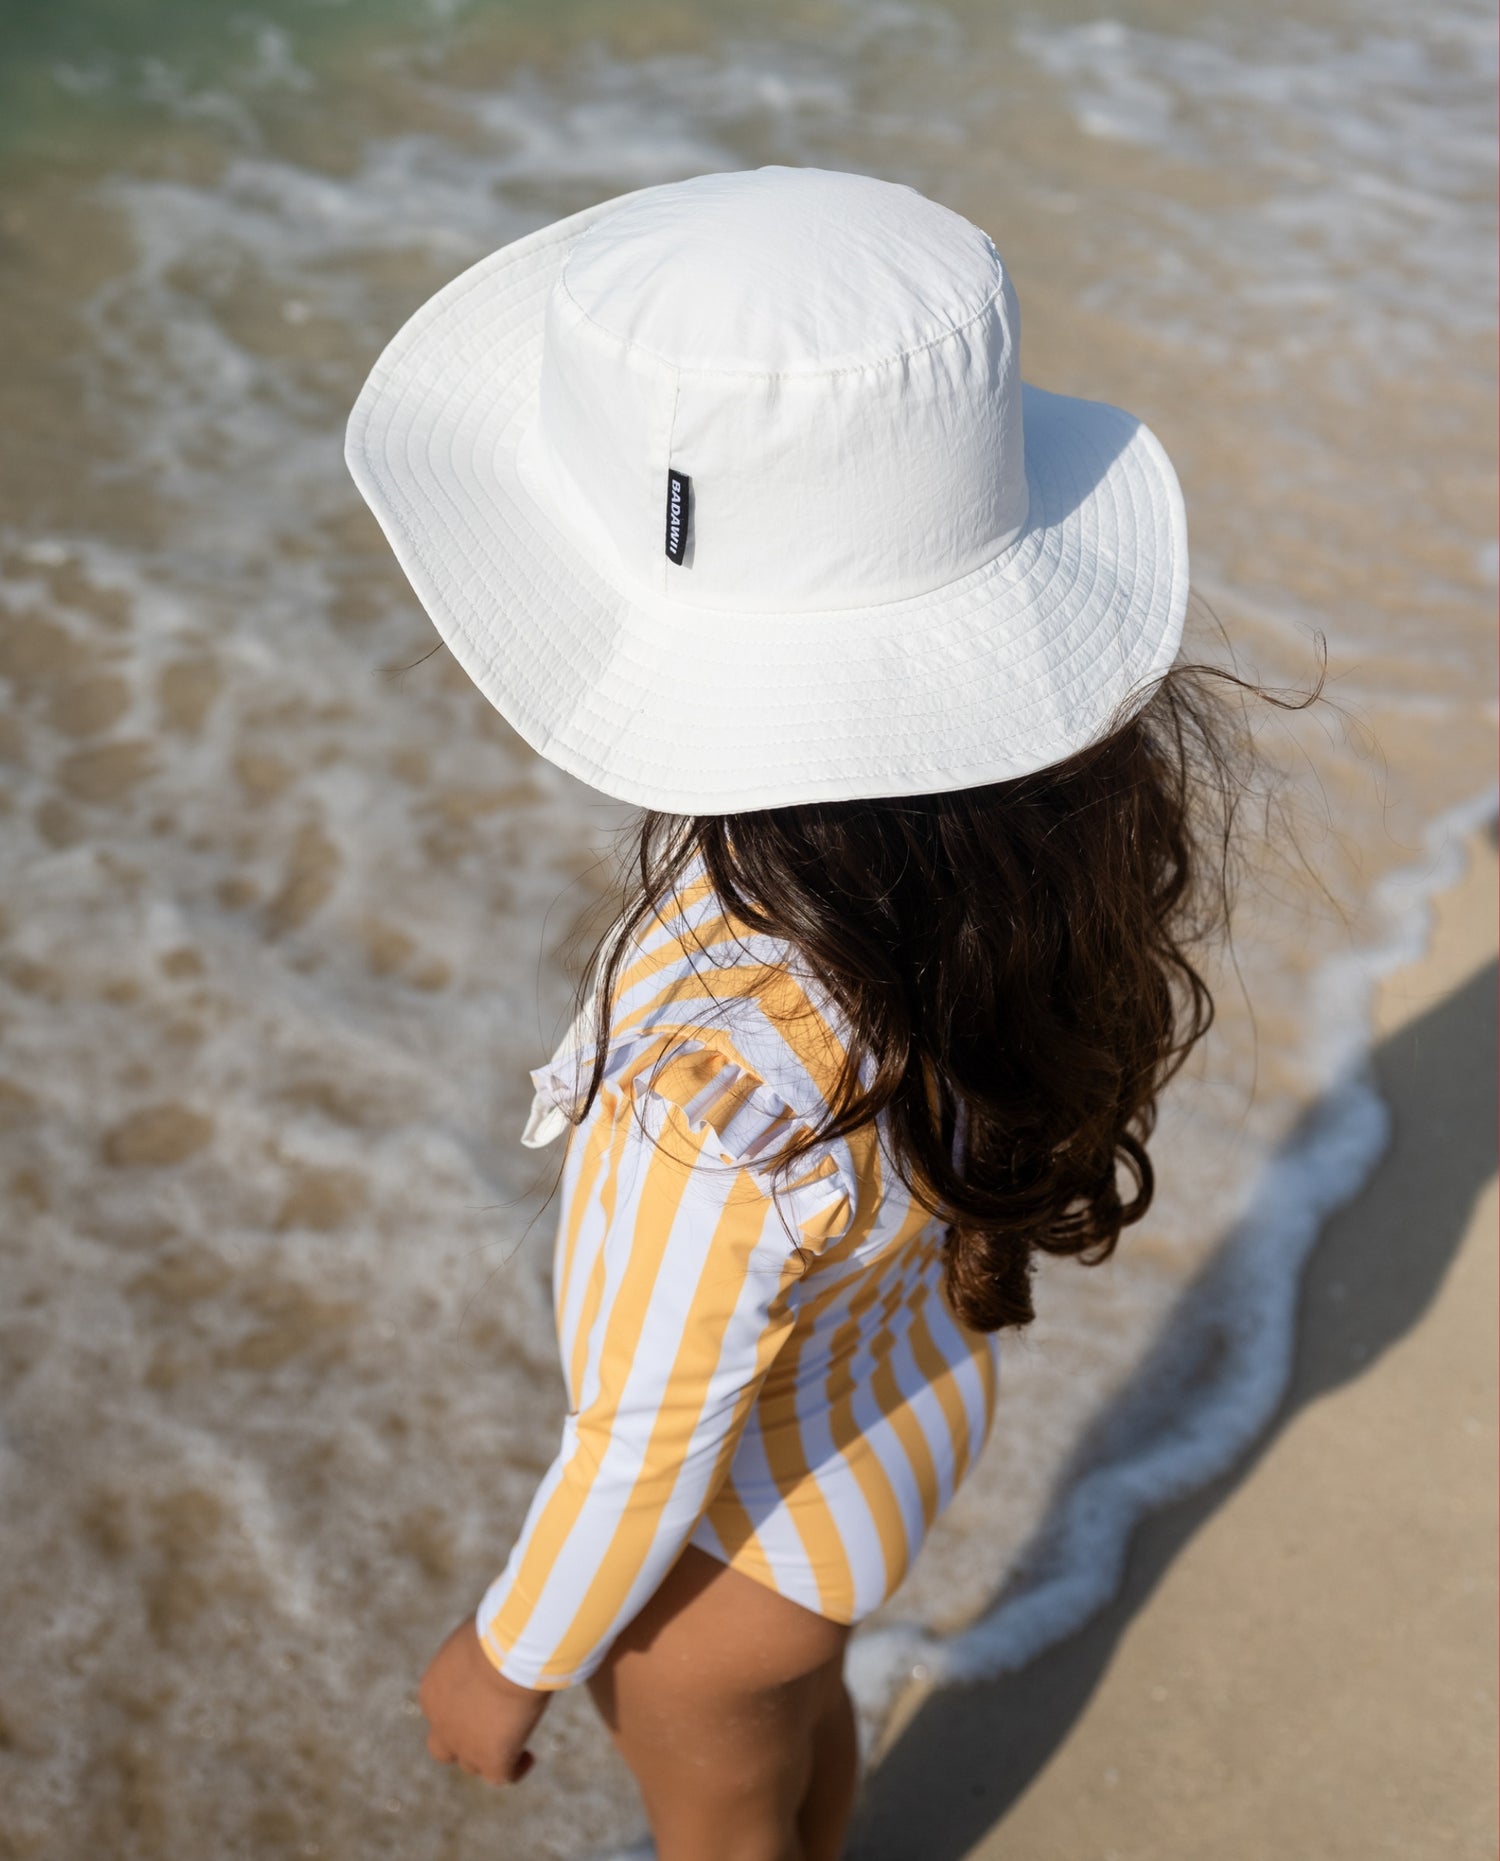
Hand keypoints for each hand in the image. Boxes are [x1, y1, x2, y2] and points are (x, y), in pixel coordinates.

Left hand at [418, 1617, 551, 1785]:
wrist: (509, 1650)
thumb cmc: (499, 1628)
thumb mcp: (481, 1632)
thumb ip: (481, 1644)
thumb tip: (497, 1626)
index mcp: (432, 1691)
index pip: (441, 1709)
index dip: (461, 1708)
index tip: (484, 1700)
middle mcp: (440, 1723)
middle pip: (444, 1747)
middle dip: (463, 1740)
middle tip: (488, 1729)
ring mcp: (465, 1745)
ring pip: (472, 1763)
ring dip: (489, 1754)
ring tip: (514, 1742)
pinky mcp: (492, 1759)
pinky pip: (502, 1776)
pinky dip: (514, 1768)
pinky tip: (528, 1756)